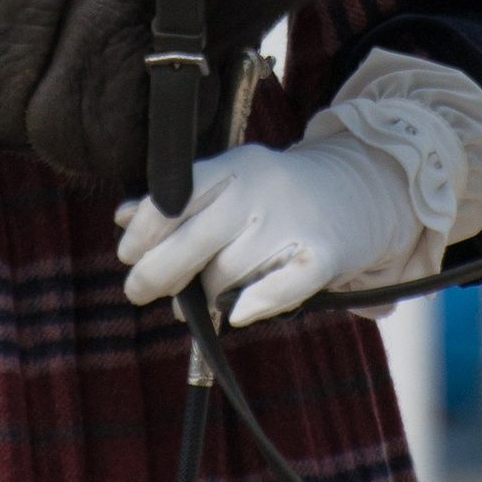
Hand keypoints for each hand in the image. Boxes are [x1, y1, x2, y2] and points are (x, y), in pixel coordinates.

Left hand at [117, 135, 419, 326]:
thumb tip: (122, 217)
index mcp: (233, 168)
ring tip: (207, 300)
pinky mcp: (321, 255)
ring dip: (208, 297)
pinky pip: (278, 289)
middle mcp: (260, 190)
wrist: (360, 190)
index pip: (176, 197)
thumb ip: (180, 202)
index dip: (144, 231)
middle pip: (195, 239)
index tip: (128, 255)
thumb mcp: (230, 183)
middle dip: (158, 272)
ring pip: (228, 274)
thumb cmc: (278, 195)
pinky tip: (239, 314)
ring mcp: (292, 221)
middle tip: (138, 291)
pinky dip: (255, 305)